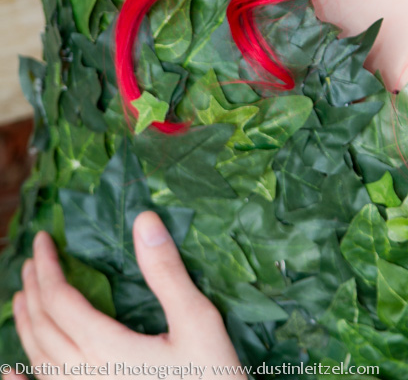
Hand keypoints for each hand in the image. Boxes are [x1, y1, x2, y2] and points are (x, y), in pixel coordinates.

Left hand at [11, 212, 243, 371]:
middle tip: (32, 261)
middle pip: (44, 328)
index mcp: (106, 349)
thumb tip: (144, 220)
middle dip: (34, 290)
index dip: (47, 268)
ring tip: (24, 299)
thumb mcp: (197, 320)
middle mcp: (86, 375)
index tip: (44, 240)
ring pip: (40, 360)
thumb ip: (167, 272)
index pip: (60, 301)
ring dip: (27, 325)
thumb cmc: (211, 376)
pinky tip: (10, 375)